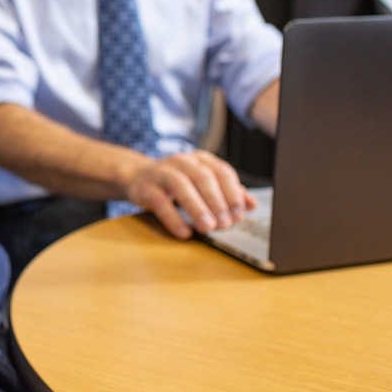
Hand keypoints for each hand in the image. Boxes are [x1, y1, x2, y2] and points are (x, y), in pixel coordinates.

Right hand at [126, 150, 257, 238]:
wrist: (139, 177)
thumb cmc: (177, 182)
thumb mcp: (204, 184)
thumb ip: (228, 192)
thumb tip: (251, 204)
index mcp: (201, 159)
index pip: (222, 171)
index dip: (232, 193)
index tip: (239, 214)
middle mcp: (182, 161)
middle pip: (203, 177)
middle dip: (217, 202)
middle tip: (225, 224)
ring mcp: (162, 172)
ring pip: (181, 186)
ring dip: (197, 207)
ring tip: (208, 227)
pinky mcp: (146, 188)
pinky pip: (160, 202)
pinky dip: (173, 218)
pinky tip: (184, 232)